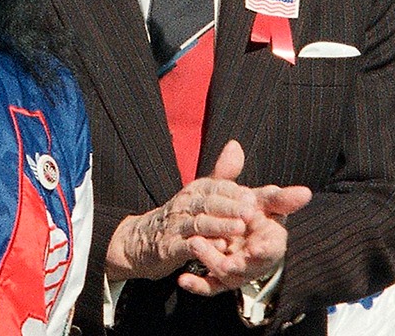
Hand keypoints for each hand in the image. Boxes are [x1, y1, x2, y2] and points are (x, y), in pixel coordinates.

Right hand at [105, 140, 256, 283]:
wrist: (142, 240)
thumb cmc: (180, 216)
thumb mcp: (199, 193)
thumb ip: (221, 173)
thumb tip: (236, 145)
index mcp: (194, 190)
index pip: (215, 186)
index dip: (234, 192)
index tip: (253, 197)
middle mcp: (184, 204)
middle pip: (208, 203)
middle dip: (230, 207)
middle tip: (251, 212)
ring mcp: (175, 226)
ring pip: (199, 223)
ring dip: (219, 225)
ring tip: (239, 228)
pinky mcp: (168, 248)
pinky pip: (186, 246)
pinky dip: (201, 245)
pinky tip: (217, 247)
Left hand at [181, 178, 311, 294]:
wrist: (235, 225)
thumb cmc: (253, 212)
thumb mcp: (264, 201)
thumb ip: (279, 197)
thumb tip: (306, 191)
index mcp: (271, 242)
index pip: (273, 250)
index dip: (266, 250)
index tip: (257, 247)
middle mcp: (255, 261)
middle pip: (248, 267)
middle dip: (237, 264)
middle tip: (224, 258)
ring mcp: (237, 272)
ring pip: (226, 276)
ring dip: (211, 262)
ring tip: (195, 244)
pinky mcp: (219, 279)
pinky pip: (208, 286)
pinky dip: (197, 284)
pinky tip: (182, 279)